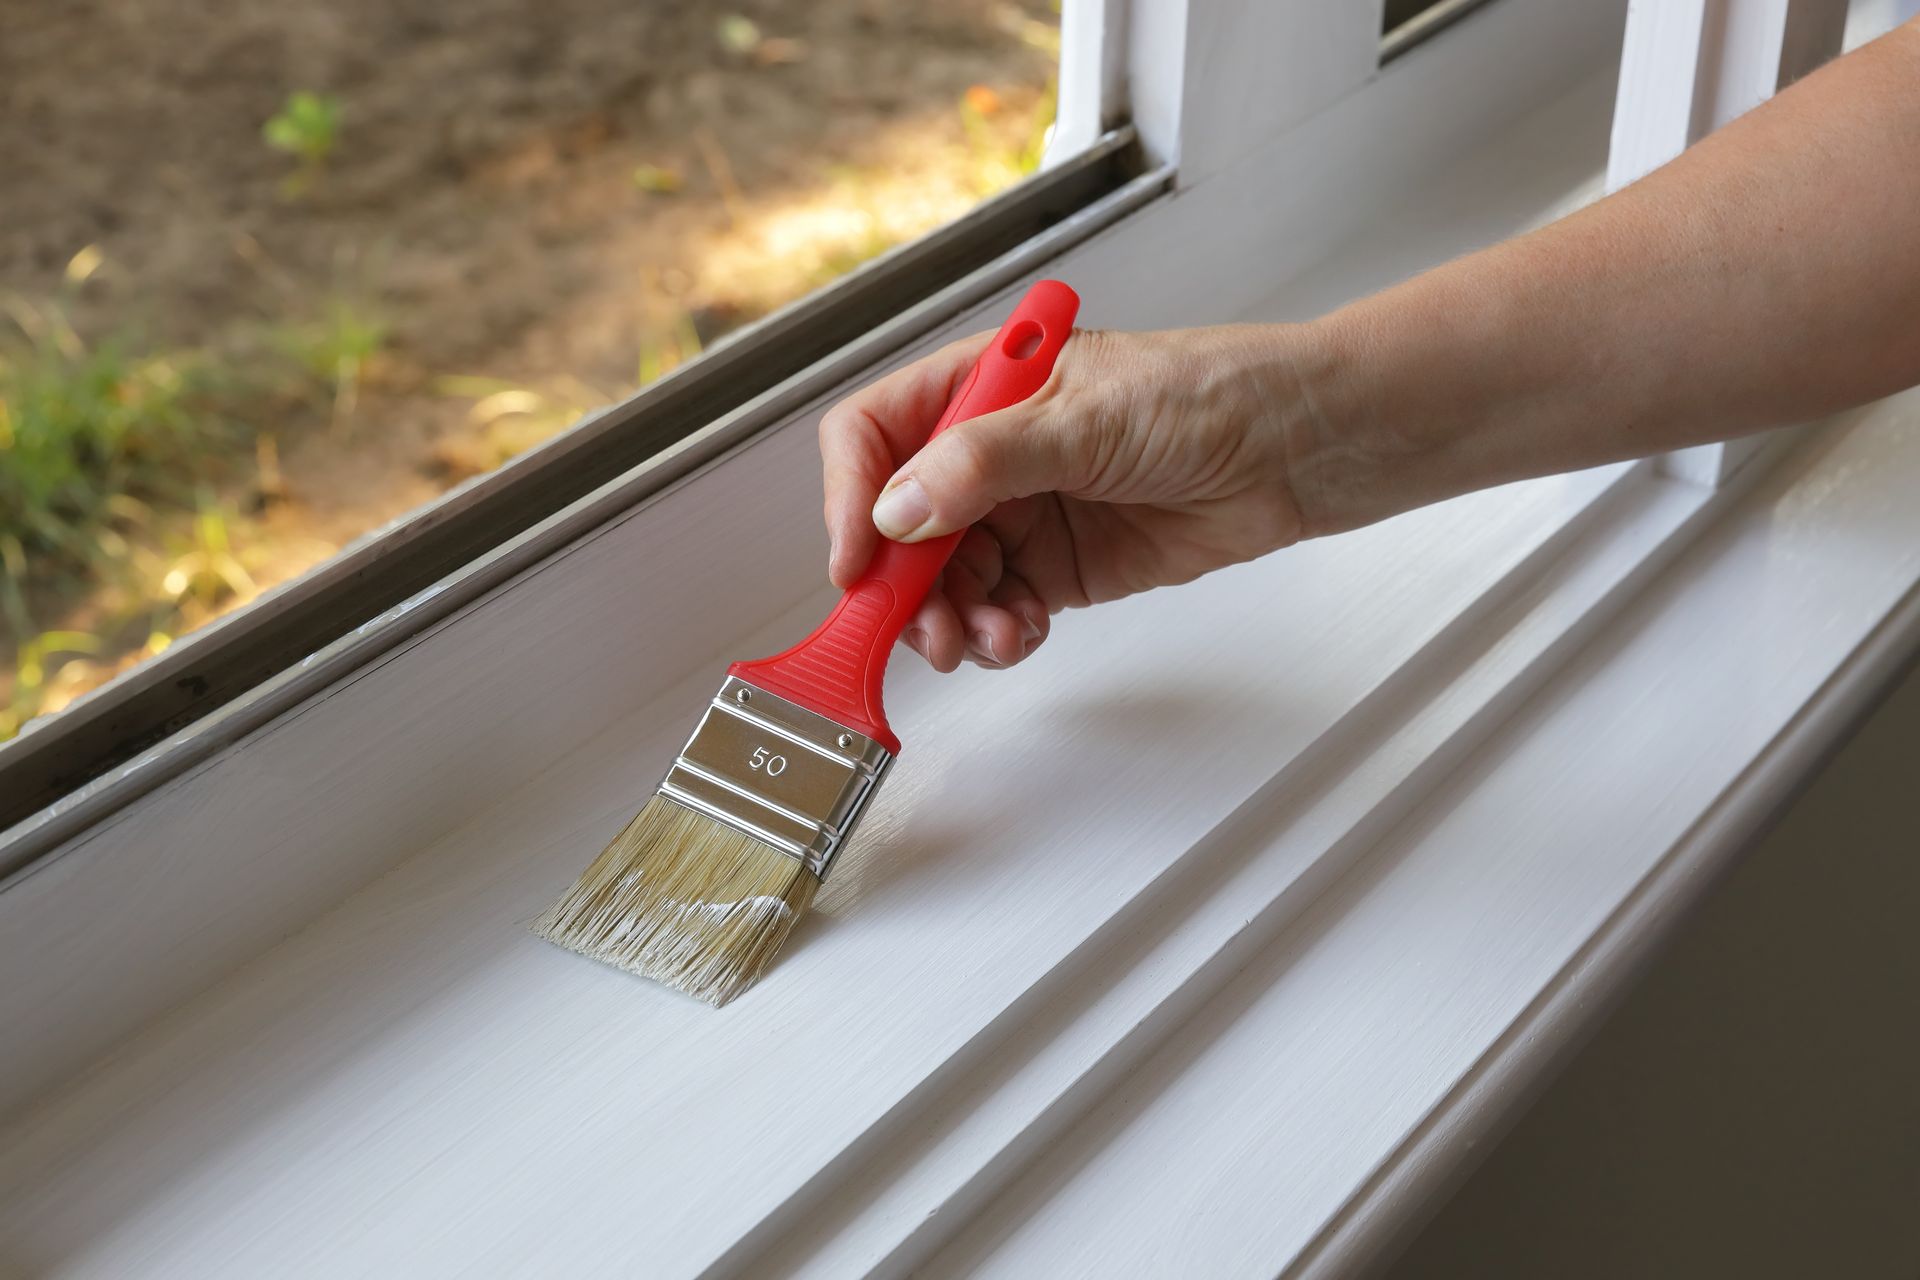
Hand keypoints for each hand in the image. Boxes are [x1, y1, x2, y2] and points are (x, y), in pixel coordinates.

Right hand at [818, 323, 1321, 669]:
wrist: (1296, 449)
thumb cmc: (1209, 395)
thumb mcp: (1088, 418)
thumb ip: (986, 462)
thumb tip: (900, 508)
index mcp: (983, 386)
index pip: (875, 434)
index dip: (853, 497)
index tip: (859, 562)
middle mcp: (990, 451)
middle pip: (900, 525)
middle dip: (905, 585)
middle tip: (927, 629)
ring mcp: (1022, 511)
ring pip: (945, 580)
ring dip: (954, 619)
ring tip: (990, 638)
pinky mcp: (1058, 567)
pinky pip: (997, 610)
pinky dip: (997, 633)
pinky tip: (1022, 634)